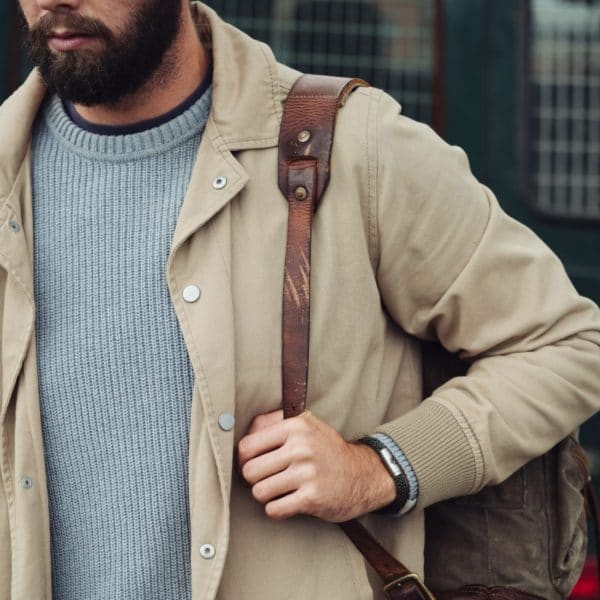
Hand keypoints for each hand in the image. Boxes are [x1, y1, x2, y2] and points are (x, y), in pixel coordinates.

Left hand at [237, 410, 395, 521]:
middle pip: (250, 471)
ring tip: (277, 491)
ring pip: (259, 491)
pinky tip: (286, 503)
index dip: (243, 459)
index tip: (250, 464)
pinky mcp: (312, 497)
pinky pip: (274, 509)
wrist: (362, 474)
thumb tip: (244, 430)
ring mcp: (307, 472)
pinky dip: (276, 509)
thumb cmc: (327, 450)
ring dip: (265, 495)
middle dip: (254, 479)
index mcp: (296, 426)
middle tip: (265, 479)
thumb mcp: (306, 425)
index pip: (247, 446)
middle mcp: (301, 447)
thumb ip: (273, 422)